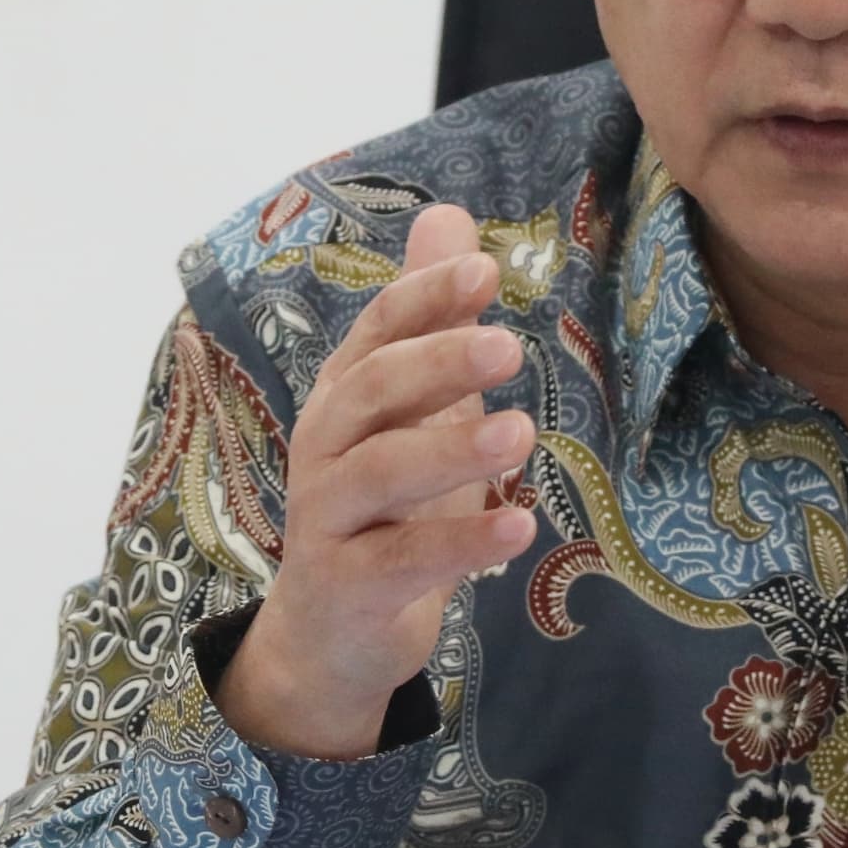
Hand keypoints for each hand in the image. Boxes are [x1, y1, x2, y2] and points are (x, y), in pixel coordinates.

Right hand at [218, 203, 535, 759]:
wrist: (333, 631)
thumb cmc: (384, 506)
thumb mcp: (412, 408)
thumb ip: (431, 321)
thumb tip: (449, 216)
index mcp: (345, 397)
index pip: (377, 331)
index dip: (424, 298)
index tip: (486, 269)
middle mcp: (326, 447)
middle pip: (371, 392)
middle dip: (436, 364)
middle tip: (509, 346)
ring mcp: (329, 518)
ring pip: (379, 473)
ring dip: (450, 450)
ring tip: (521, 433)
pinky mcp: (348, 586)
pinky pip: (401, 560)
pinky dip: (460, 543)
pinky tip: (519, 527)